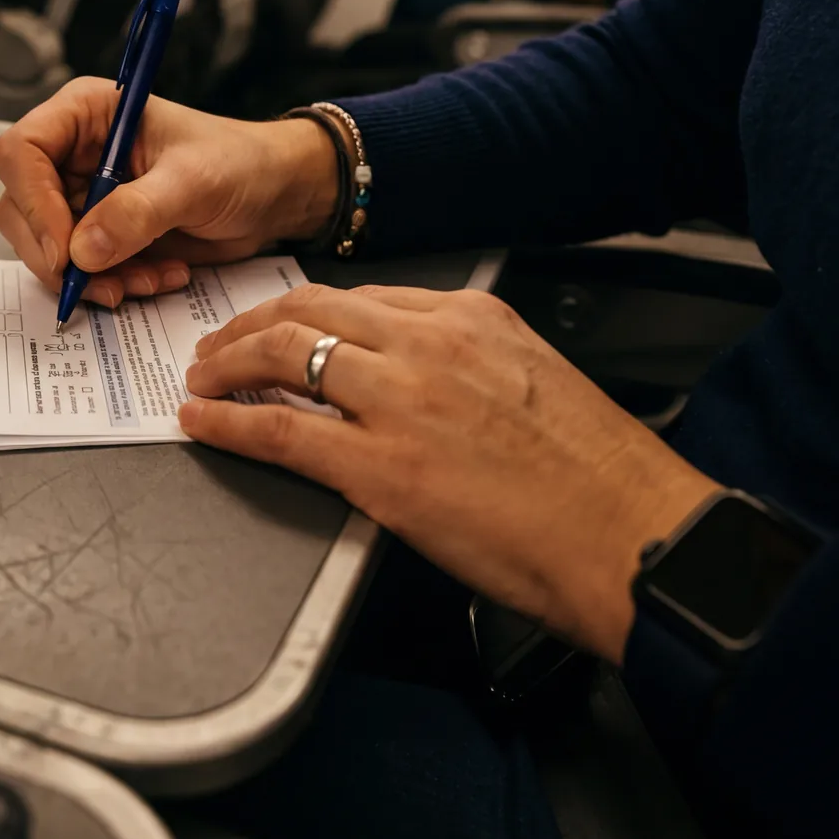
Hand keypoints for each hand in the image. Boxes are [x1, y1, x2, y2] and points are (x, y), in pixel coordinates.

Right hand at [0, 78, 339, 306]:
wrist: (275, 195)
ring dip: (88, 277)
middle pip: (20, 206)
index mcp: (86, 114)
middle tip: (95, 281)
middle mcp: (73, 153)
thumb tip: (82, 250)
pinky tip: (157, 278)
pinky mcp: (100, 234)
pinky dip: (111, 285)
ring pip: (45, 246)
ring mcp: (83, 196)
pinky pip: (79, 270)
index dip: (33, 202)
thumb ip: (137, 212)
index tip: (65, 249)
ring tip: (144, 281)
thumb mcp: (193, 180)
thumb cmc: (241, 162)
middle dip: (55, 252)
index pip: (22, 151)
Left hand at [181, 284, 719, 661]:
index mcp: (470, 317)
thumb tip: (414, 377)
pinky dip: (228, 421)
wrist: (636, 540)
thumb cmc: (599, 477)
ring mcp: (399, 401)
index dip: (303, 310)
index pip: (361, 298)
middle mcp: (428, 344)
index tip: (278, 323)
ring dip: (228, 362)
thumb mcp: (535, 378)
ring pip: (285, 354)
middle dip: (251, 323)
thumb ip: (469, 361)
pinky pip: (279, 429)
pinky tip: (202, 421)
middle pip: (309, 309)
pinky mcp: (379, 468)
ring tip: (202, 376)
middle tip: (219, 345)